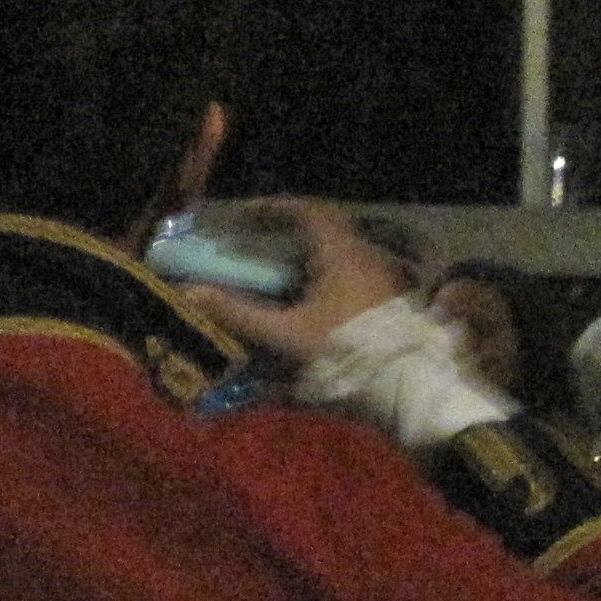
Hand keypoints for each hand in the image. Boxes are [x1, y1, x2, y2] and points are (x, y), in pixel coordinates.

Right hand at [172, 199, 412, 371]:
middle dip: (282, 238)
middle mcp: (364, 258)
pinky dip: (318, 285)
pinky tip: (300, 308)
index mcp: (342, 253)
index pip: (305, 211)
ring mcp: (379, 282)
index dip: (270, 209)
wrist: (408, 392)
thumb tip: (192, 292)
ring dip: (301, 264)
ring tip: (268, 279)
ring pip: (333, 260)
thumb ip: (240, 314)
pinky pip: (346, 282)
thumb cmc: (346, 355)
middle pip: (319, 234)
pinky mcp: (386, 306)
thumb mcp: (286, 335)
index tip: (240, 217)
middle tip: (249, 248)